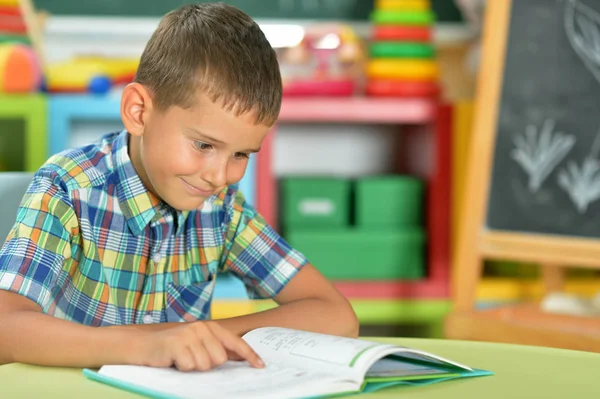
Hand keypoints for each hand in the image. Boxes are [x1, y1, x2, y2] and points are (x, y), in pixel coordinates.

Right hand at [137, 321, 263, 370]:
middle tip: (191, 359)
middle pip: (220, 358)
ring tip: (181, 359)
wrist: (142, 346)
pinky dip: (182, 368)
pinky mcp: (177, 344)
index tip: (260, 365)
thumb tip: (238, 357)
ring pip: (205, 365)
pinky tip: (174, 361)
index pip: (235, 342)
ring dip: (193, 367)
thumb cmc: (172, 348)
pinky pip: (190, 366)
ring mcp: (189, 335)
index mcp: (209, 327)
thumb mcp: (197, 344)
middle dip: (208, 364)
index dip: (249, 354)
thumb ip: (216, 347)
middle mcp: (201, 328)